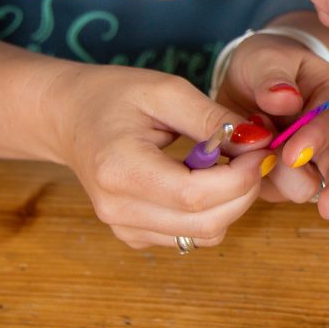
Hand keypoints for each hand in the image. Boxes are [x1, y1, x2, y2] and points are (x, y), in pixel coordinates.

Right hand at [44, 65, 272, 249]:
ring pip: (205, 235)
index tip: (260, 150)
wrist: (68, 118)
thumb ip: (211, 117)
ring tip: (230, 164)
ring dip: (233, 203)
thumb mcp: (165, 91)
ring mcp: (125, 228)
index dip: (241, 177)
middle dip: (245, 192)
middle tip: (256, 157)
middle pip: (206, 223)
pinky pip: (192, 236)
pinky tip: (208, 180)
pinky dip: (214, 212)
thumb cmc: (113, 96)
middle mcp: (119, 209)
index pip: (195, 195)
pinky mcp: (135, 236)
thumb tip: (258, 140)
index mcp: (120, 170)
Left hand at [219, 33, 328, 220]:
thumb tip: (285, 98)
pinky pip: (274, 192)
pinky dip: (257, 181)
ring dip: (278, 176)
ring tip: (249, 148)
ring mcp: (313, 164)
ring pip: (307, 186)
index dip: (317, 138)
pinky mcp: (286, 182)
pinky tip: (243, 159)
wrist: (248, 82)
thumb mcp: (266, 57)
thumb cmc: (266, 63)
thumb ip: (273, 75)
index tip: (293, 154)